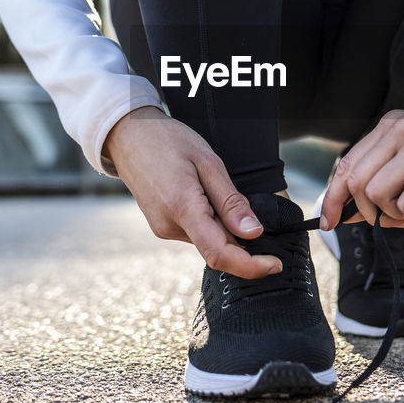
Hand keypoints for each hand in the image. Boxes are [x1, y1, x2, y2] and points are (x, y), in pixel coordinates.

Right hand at [105, 106, 281, 278]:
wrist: (128, 136)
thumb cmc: (168, 141)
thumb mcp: (208, 162)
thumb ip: (231, 202)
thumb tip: (254, 233)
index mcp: (182, 208)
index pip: (220, 254)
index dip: (251, 266)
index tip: (275, 264)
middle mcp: (169, 226)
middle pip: (217, 247)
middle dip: (240, 237)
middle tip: (248, 206)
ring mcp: (163, 229)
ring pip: (207, 240)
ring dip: (223, 226)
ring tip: (214, 187)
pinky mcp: (162, 226)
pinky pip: (195, 232)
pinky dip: (210, 222)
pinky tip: (204, 194)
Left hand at [318, 107, 403, 229]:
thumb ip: (384, 179)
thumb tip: (346, 213)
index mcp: (392, 125)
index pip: (347, 163)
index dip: (334, 197)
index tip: (329, 221)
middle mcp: (402, 129)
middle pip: (358, 182)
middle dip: (370, 211)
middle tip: (396, 218)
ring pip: (380, 195)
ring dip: (399, 212)